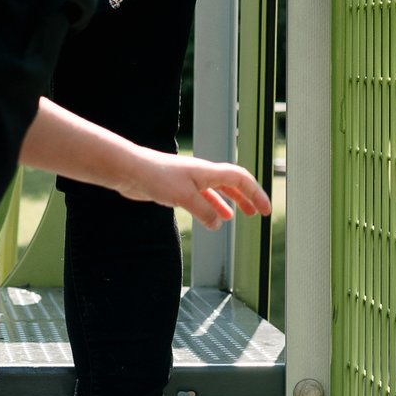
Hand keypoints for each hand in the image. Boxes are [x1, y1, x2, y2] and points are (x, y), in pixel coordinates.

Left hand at [130, 151, 272, 229]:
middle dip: (246, 198)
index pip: (241, 179)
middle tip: (257, 213)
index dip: (256, 194)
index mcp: (208, 172)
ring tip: (233, 217)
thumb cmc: (156, 177)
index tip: (265, 211)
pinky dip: (208, 208)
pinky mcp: (176, 189)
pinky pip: (200, 198)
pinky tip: (207, 219)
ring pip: (215, 191)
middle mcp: (201, 174)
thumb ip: (204, 211)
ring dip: (227, 203)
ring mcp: (189, 181)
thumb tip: (218, 224)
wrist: (130, 171)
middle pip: (231, 184)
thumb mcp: (185, 197)